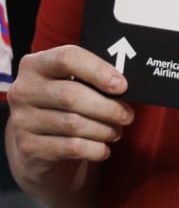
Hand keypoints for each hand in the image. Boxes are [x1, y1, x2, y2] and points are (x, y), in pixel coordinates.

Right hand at [5, 45, 133, 178]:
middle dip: (108, 107)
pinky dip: (94, 149)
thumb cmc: (63, 106)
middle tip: (128, 115)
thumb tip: (124, 86)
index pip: (67, 58)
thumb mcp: (71, 85)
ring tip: (116, 131)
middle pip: (71, 95)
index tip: (122, 86)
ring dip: (104, 130)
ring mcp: (21, 120)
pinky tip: (103, 149)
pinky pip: (71, 147)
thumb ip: (91, 79)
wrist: (37, 144)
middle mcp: (23, 90)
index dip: (98, 70)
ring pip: (73, 124)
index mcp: (35, 65)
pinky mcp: (28, 147)